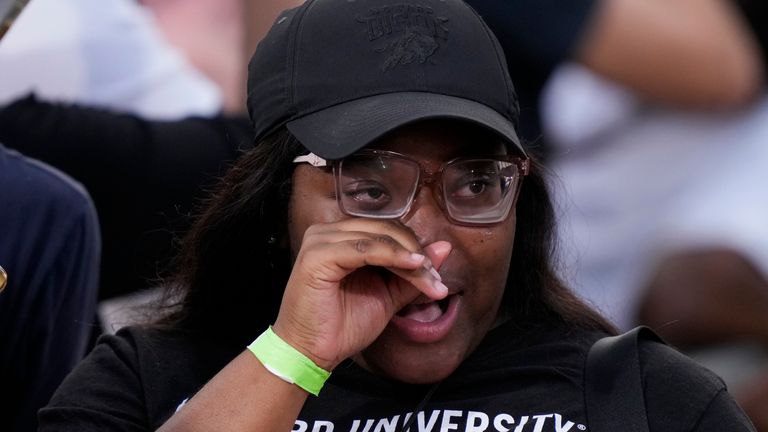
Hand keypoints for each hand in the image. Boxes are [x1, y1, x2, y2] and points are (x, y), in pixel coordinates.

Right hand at [272, 219, 449, 370]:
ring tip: (430, 280)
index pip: (388, 231)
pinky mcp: (318, 255)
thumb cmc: (341, 326)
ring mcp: (321, 240)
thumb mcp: (386, 296)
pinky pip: (365, 249)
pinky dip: (393, 256)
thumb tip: (443, 248)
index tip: (438, 277)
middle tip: (437, 280)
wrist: (310, 353)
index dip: (416, 249)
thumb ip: (411, 273)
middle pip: (387, 230)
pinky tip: (413, 266)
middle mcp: (329, 232)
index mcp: (341, 237)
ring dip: (410, 258)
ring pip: (380, 238)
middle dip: (417, 254)